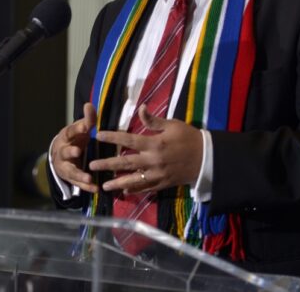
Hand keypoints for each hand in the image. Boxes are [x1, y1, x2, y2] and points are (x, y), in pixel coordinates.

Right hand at [51, 103, 98, 192]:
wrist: (59, 156)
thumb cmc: (74, 139)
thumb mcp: (80, 129)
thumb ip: (87, 119)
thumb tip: (89, 104)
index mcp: (66, 137)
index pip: (71, 131)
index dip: (78, 128)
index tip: (86, 126)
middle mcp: (63, 151)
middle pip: (65, 152)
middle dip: (70, 152)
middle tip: (77, 151)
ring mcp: (65, 166)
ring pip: (70, 171)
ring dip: (79, 174)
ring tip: (88, 178)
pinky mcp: (70, 178)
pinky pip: (77, 183)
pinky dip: (86, 187)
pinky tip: (96, 189)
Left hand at [88, 104, 202, 193]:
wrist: (207, 158)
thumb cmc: (189, 138)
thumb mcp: (173, 125)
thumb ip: (154, 120)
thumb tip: (140, 108)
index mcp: (154, 143)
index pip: (128, 140)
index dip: (112, 137)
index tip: (97, 136)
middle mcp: (153, 160)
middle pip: (126, 162)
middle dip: (107, 164)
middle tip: (92, 165)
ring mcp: (157, 174)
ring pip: (134, 179)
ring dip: (117, 183)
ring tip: (103, 186)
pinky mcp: (163, 183)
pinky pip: (146, 188)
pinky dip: (135, 190)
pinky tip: (124, 191)